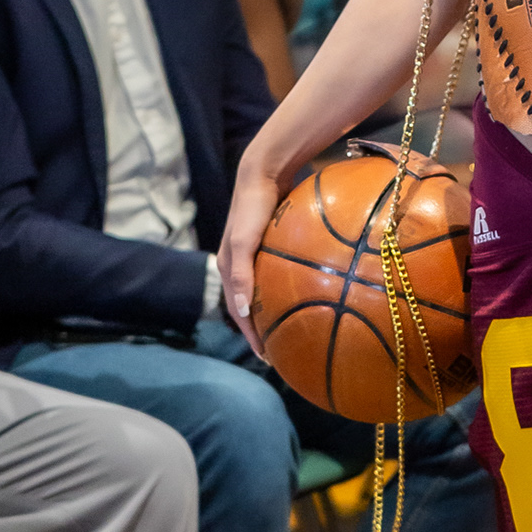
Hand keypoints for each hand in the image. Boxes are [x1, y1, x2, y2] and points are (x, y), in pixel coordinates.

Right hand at [220, 162, 281, 359]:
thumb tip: (242, 311)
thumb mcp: (244, 243)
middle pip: (248, 306)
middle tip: (280, 350)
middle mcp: (238, 265)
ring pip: (261, 292)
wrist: (263, 173)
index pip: (238, 313)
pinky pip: (275, 275)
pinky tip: (303, 295)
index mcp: (227, 268)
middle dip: (260, 330)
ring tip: (290, 329)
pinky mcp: (268, 245)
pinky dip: (283, 290)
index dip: (251, 336)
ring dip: (271, 312)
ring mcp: (253, 255)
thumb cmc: (252, 209)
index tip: (267, 358)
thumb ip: (242, 276)